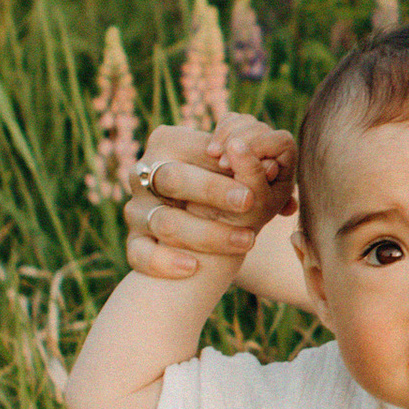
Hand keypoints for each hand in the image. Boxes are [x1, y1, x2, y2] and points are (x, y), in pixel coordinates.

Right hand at [123, 116, 296, 279]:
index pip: (195, 147)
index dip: (225, 161)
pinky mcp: (133, 242)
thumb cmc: (226, 191)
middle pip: (173, 178)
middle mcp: (145, 173)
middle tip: (249, 201)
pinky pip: (140, 253)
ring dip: (206, 232)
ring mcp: (136, 209)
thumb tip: (275, 168)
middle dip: (213, 190)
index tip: (257, 173)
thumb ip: (256, 163)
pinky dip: (165, 261)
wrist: (203, 230)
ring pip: (164, 221)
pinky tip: (192, 267)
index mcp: (169, 142)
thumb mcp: (240, 171)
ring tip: (246, 240)